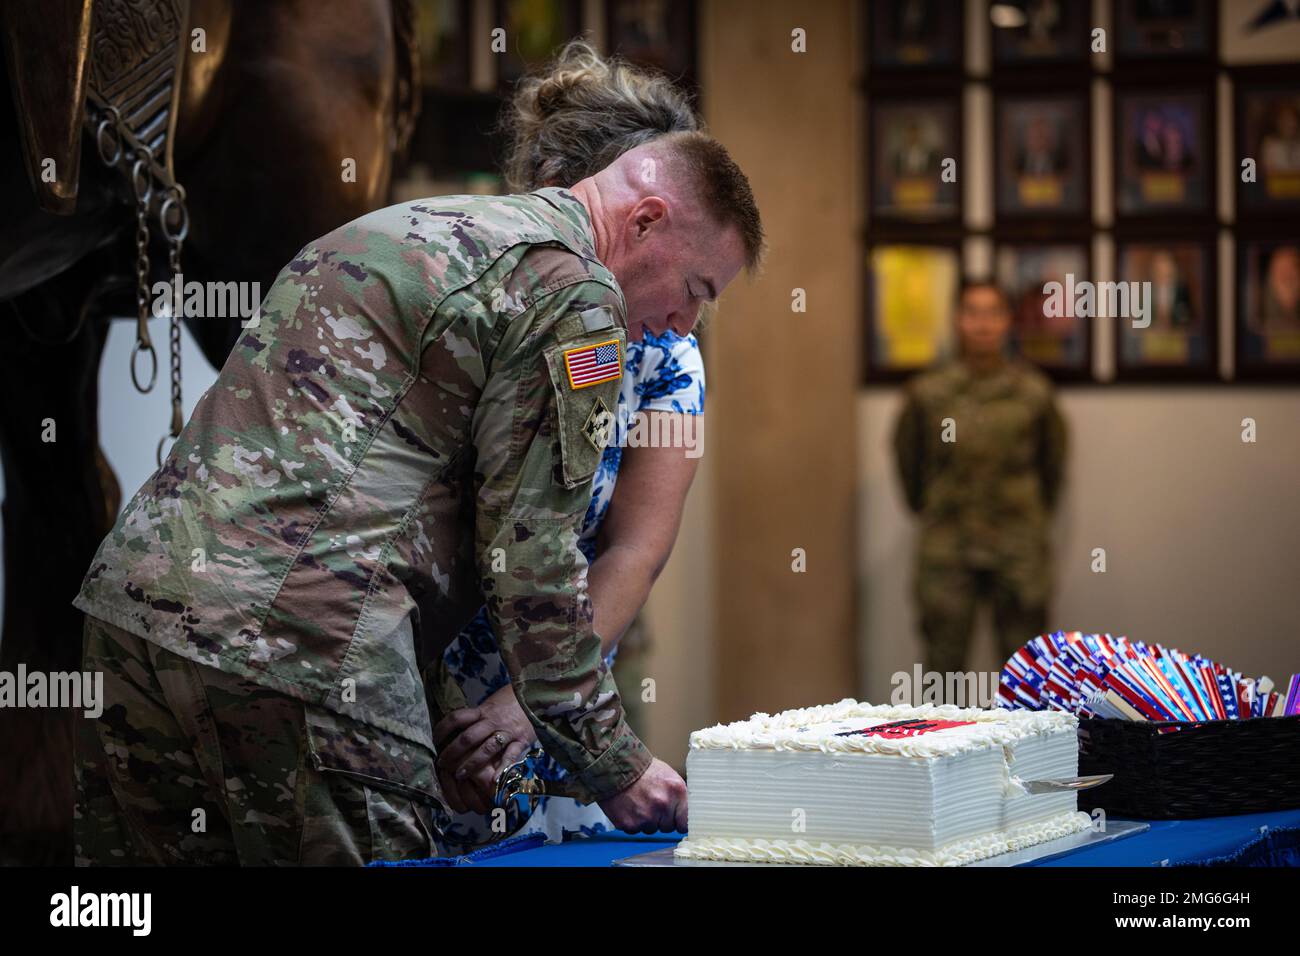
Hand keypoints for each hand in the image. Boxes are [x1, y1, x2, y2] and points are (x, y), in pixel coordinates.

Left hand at [433, 685, 536, 814]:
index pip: (457, 718)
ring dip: (471, 763)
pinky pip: (510, 755)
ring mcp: (507, 731)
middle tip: (442, 764)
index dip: (443, 729)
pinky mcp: (521, 740)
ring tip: (459, 775)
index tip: (435, 740)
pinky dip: (502, 768)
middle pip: (468, 737)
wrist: (537, 695)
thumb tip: (456, 728)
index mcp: (483, 711)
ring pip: (486, 748)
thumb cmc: (512, 701)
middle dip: (453, 752)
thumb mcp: (492, 704)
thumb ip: (478, 716)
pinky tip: (494, 780)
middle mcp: (493, 720)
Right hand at [598, 758, 687, 834]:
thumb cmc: (643, 770)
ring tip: (639, 802)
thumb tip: (687, 814)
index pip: (686, 823)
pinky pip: (636, 830)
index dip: (679, 821)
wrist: (614, 766)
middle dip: (661, 819)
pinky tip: (629, 807)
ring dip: (647, 821)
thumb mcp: (669, 776)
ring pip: (652, 829)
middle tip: (651, 803)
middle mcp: (663, 805)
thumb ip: (679, 797)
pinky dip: (633, 821)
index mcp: (676, 791)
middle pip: (668, 827)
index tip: (676, 820)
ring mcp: (646, 817)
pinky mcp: (630, 824)